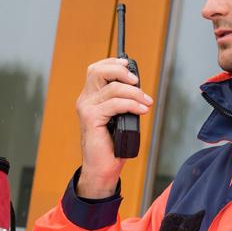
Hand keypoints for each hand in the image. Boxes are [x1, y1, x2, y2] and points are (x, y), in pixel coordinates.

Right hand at [76, 58, 152, 197]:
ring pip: (112, 88)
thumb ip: (121, 99)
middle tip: (137, 82)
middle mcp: (85, 100)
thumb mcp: (118, 116)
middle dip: (121, 71)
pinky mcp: (91, 118)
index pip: (96, 69)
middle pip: (98, 71)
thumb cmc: (111, 144)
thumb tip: (137, 86)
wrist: (102, 167)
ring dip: (134, 93)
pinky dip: (131, 105)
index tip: (129, 66)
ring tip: (146, 102)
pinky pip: (115, 104)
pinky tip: (141, 110)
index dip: (113, 63)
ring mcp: (86, 109)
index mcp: (90, 98)